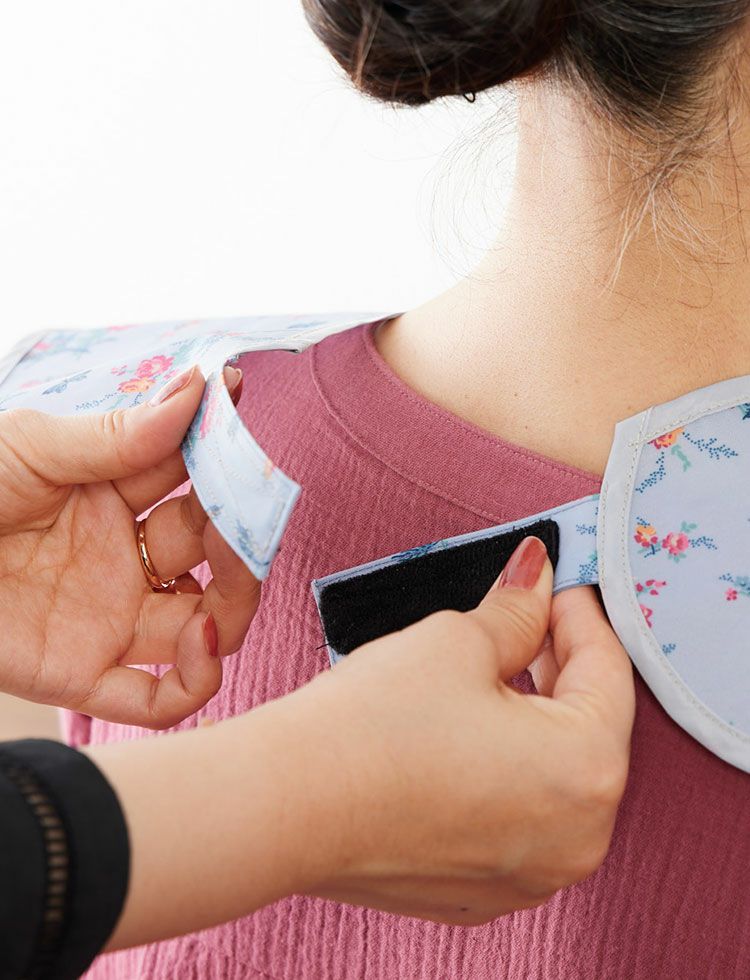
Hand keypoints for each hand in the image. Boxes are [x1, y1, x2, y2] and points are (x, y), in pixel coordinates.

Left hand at [0, 366, 259, 727]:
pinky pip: (158, 698)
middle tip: (251, 509)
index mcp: (110, 496)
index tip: (240, 415)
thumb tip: (200, 387)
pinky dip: (197, 681)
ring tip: (232, 577)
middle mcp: (121, 559)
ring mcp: (108, 619)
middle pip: (213, 550)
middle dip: (242, 530)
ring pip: (207, 623)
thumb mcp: (30, 449)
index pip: (191, 477)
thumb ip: (119, 433)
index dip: (223, 452)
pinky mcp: (82, 675)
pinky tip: (200, 642)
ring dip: (237, 603)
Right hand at [91, 536, 634, 948]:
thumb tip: (536, 578)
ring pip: (553, 775)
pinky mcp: (485, 891)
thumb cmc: (373, 725)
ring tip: (490, 670)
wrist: (285, 805)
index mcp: (587, 771)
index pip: (608, 671)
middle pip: (587, 726)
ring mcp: (531, 874)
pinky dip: (504, 770)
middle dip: (557, 664)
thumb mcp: (456, 642)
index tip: (554, 585)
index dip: (579, 614)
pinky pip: (517, 816)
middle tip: (522, 616)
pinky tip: (463, 732)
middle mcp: (577, 839)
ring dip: (532, 717)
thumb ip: (516, 610)